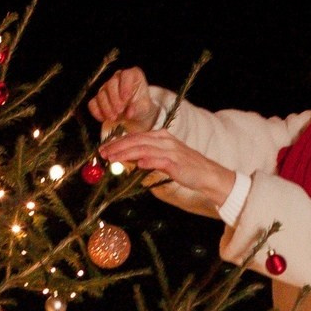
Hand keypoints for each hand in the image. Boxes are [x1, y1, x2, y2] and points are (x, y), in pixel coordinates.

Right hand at [89, 67, 153, 133]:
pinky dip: (97, 112)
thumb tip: (129, 112)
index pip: (126, 75)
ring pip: (101, 94)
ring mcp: (107, 88)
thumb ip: (137, 108)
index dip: (125, 86)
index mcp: (132, 76)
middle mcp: (118, 79)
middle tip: (119, 111)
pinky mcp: (98, 99)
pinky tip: (104, 118)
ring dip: (106, 108)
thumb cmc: (141, 107)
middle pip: (111, 84)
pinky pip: (93, 103)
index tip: (126, 99)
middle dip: (114, 99)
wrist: (135, 116)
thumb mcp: (144, 108)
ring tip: (114, 117)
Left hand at [99, 129, 235, 212]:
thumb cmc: (186, 168)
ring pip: (144, 149)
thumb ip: (148, 157)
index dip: (118, 142)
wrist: (208, 174)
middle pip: (137, 140)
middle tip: (102, 153)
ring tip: (112, 158)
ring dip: (126, 153)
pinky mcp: (177, 163)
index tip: (104, 148)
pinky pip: (160, 160)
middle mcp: (165, 140)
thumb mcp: (164, 159)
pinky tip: (137, 164)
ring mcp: (171, 150)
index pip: (136, 137)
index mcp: (162, 136)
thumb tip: (129, 159)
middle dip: (117, 146)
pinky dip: (148, 161)